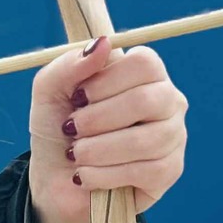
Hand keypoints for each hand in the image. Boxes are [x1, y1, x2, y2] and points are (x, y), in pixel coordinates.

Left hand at [28, 37, 188, 222]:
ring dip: (98, 150)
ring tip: (76, 155)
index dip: (106, 81)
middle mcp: (166, 100)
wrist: (55, 179)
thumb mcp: (49, 91)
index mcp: (142, 73)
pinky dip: (105, 175)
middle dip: (98, 119)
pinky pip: (146, 171)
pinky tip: (87, 175)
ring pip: (146, 140)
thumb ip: (69, 64)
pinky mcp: (169, 171)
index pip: (144, 63)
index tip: (77, 97)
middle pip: (148, 100)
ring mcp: (172, 136)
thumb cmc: (58, 129)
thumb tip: (102, 43)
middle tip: (71, 129)